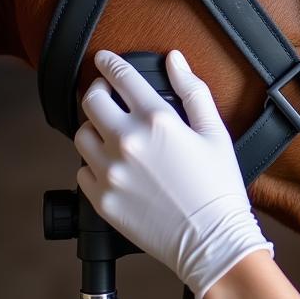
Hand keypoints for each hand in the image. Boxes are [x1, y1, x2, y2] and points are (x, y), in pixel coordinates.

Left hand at [74, 49, 272, 298]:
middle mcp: (127, 142)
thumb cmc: (219, 185)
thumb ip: (193, 90)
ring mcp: (110, 172)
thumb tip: (175, 60)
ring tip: (110, 131)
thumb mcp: (215, 131)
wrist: (211, 239)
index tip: (104, 58)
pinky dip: (93, 163)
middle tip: (107, 94)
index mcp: (157, 121)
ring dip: (93, 127)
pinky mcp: (101, 200)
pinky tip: (114, 165)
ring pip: (80, 135)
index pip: (121, 78)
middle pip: (91, 102)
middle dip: (98, 91)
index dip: (110, 63)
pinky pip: (82, 171)